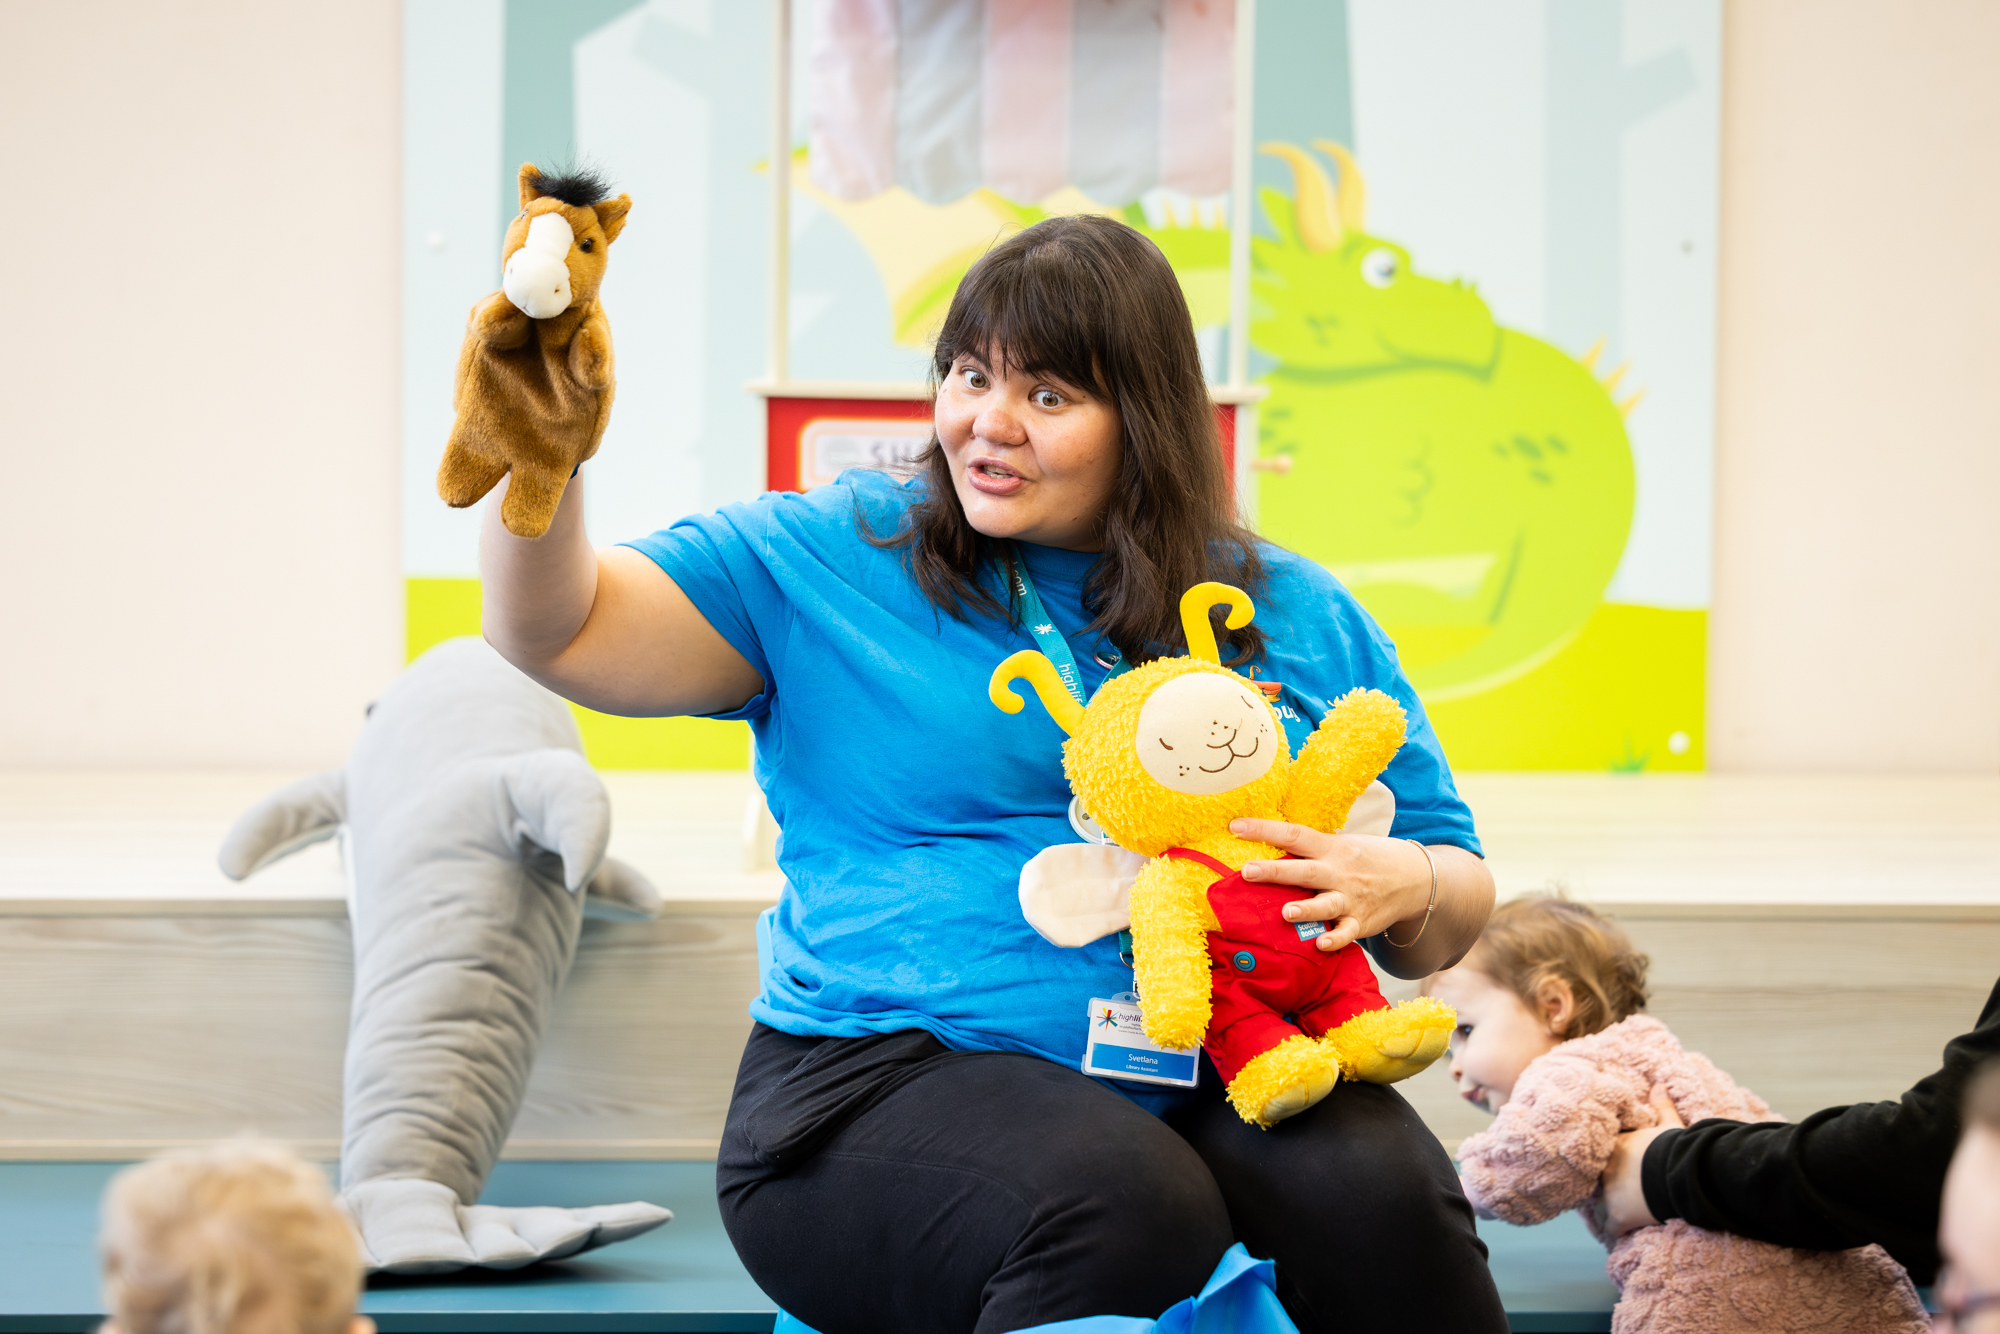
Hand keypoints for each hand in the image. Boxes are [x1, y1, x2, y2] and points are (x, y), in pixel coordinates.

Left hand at [1229, 819, 1432, 952]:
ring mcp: (1351, 898)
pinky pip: (1347, 933)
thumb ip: (1309, 850)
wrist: (1415, 878)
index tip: (1236, 826)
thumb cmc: (1366, 859)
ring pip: (1325, 905)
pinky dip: (1336, 939)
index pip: (1294, 834)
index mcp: (1331, 848)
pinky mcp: (1361, 922)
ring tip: (1286, 913)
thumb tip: (1263, 847)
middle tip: (1247, 871)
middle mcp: (1339, 872)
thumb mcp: (1341, 844)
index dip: (1265, 830)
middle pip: (1304, 871)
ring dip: (1306, 909)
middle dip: (1275, 872)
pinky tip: (1321, 943)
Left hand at [1601, 1083, 1682, 1236]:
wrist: (1679, 1173)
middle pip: (1594, 1182)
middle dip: (1600, 1189)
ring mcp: (1609, 1194)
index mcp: (1614, 1146)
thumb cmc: (1675, 1148)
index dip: (1599, 1164)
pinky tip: (1614, 1239)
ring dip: (1604, 1213)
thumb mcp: (1669, 1125)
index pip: (1597, 1155)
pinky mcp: (1618, 1216)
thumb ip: (1661, 1105)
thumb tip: (1659, 1084)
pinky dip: (1612, 1234)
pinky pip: (1609, 1229)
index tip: (1600, 1169)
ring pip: (1598, 1208)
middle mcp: (1605, 1169)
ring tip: (1608, 1219)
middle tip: (1605, 1196)